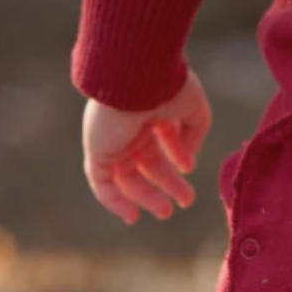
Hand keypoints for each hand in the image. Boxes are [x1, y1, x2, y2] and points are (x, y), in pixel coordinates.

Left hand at [82, 71, 211, 223]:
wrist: (138, 75)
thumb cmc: (168, 86)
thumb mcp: (194, 110)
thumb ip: (194, 134)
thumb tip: (187, 162)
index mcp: (150, 113)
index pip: (162, 141)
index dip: (177, 157)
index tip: (189, 169)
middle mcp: (130, 127)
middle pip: (147, 163)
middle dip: (167, 184)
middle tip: (186, 201)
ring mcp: (112, 140)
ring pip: (127, 177)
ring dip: (147, 197)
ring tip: (166, 212)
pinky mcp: (97, 150)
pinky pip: (101, 183)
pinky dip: (114, 202)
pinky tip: (132, 217)